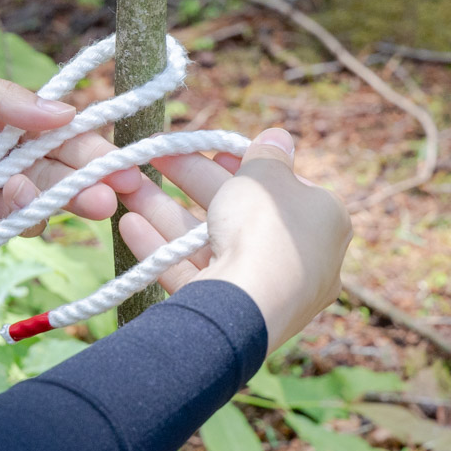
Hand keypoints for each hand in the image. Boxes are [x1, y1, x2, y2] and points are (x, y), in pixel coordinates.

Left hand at [0, 54, 140, 244]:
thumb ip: (4, 101)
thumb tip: (69, 114)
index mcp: (2, 113)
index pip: (64, 131)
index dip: (97, 146)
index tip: (129, 162)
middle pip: (59, 175)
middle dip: (89, 185)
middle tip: (110, 196)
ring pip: (31, 208)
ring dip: (45, 204)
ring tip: (45, 195)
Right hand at [117, 128, 351, 352]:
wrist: (246, 305)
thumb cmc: (264, 231)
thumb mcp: (265, 176)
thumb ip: (268, 154)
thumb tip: (279, 135)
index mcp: (323, 224)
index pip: (281, 187)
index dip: (242, 164)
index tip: (210, 147)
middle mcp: (299, 260)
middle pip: (237, 212)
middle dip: (191, 181)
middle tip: (157, 155)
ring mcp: (263, 291)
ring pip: (208, 243)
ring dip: (166, 212)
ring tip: (128, 187)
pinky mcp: (228, 314)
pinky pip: (193, 274)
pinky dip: (162, 249)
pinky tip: (129, 226)